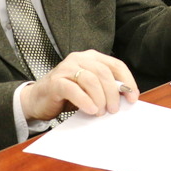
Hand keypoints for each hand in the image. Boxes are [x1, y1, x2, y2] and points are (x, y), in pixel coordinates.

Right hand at [20, 50, 137, 121]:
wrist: (36, 99)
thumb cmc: (67, 95)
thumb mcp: (90, 89)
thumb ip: (105, 88)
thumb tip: (126, 98)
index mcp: (91, 57)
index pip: (116, 65)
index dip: (127, 81)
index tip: (133, 97)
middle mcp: (79, 59)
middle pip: (104, 72)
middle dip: (113, 93)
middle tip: (114, 109)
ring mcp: (66, 68)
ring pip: (91, 80)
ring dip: (100, 98)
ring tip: (101, 112)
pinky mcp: (55, 81)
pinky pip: (74, 89)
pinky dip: (85, 101)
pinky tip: (91, 110)